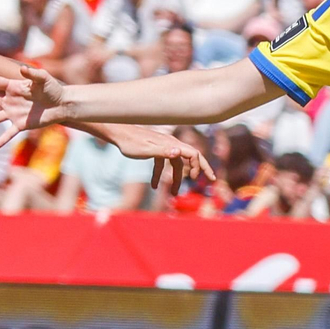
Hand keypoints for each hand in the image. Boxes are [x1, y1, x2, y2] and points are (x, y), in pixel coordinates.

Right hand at [0, 65, 65, 151]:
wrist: (61, 104)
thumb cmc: (53, 89)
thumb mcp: (43, 78)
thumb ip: (33, 73)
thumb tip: (22, 68)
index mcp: (12, 86)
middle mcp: (9, 100)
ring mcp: (13, 113)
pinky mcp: (20, 125)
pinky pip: (7, 134)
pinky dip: (0, 141)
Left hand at [101, 125, 216, 195]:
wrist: (117, 133)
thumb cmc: (130, 142)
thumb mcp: (146, 150)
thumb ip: (162, 151)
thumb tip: (178, 153)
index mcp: (172, 144)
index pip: (193, 154)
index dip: (198, 166)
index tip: (195, 179)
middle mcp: (170, 144)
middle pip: (191, 157)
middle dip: (201, 169)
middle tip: (212, 180)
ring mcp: (163, 147)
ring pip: (176, 164)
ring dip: (175, 179)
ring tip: (172, 195)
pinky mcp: (154, 150)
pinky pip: (162, 164)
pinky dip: (159, 175)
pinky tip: (153, 186)